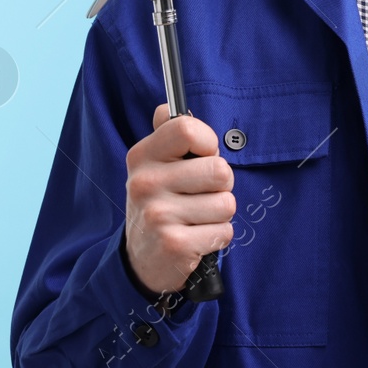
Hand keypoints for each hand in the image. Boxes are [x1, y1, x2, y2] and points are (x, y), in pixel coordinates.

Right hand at [122, 104, 235, 296]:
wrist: (141, 259)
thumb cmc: (160, 203)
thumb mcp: (155, 167)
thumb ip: (167, 135)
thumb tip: (167, 108)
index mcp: (142, 156)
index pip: (188, 129)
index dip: (208, 143)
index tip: (203, 156)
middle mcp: (145, 183)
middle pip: (219, 170)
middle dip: (220, 186)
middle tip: (199, 196)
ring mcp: (158, 215)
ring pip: (227, 203)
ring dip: (219, 214)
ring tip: (196, 219)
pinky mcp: (174, 245)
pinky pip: (224, 231)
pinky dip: (217, 237)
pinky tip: (196, 239)